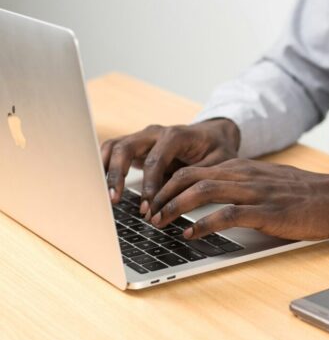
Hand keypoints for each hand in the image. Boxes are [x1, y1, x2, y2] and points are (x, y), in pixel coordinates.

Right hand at [101, 119, 239, 213]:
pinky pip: (113, 152)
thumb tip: (184, 201)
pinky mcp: (136, 146)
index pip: (155, 159)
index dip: (149, 184)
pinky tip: (101, 186)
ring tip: (103, 195)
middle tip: (113, 199)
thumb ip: (200, 178)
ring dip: (106, 170)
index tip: (148, 207)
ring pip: (114, 147)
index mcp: (176, 135)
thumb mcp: (218, 164)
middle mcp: (155, 133)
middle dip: (118, 175)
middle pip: (126, 147)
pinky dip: (104, 166)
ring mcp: (142, 137)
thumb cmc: (217, 150)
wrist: (213, 135)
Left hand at [147, 159, 328, 240]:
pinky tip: (191, 233)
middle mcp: (244, 175)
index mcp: (242, 168)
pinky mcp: (267, 212)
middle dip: (162, 194)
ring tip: (160, 222)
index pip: (194, 169)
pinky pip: (228, 214)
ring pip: (204, 190)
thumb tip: (213, 192)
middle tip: (148, 213)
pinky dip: (204, 223)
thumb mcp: (266, 180)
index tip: (153, 201)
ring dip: (175, 206)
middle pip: (191, 176)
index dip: (167, 184)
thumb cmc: (302, 193)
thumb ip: (241, 182)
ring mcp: (255, 192)